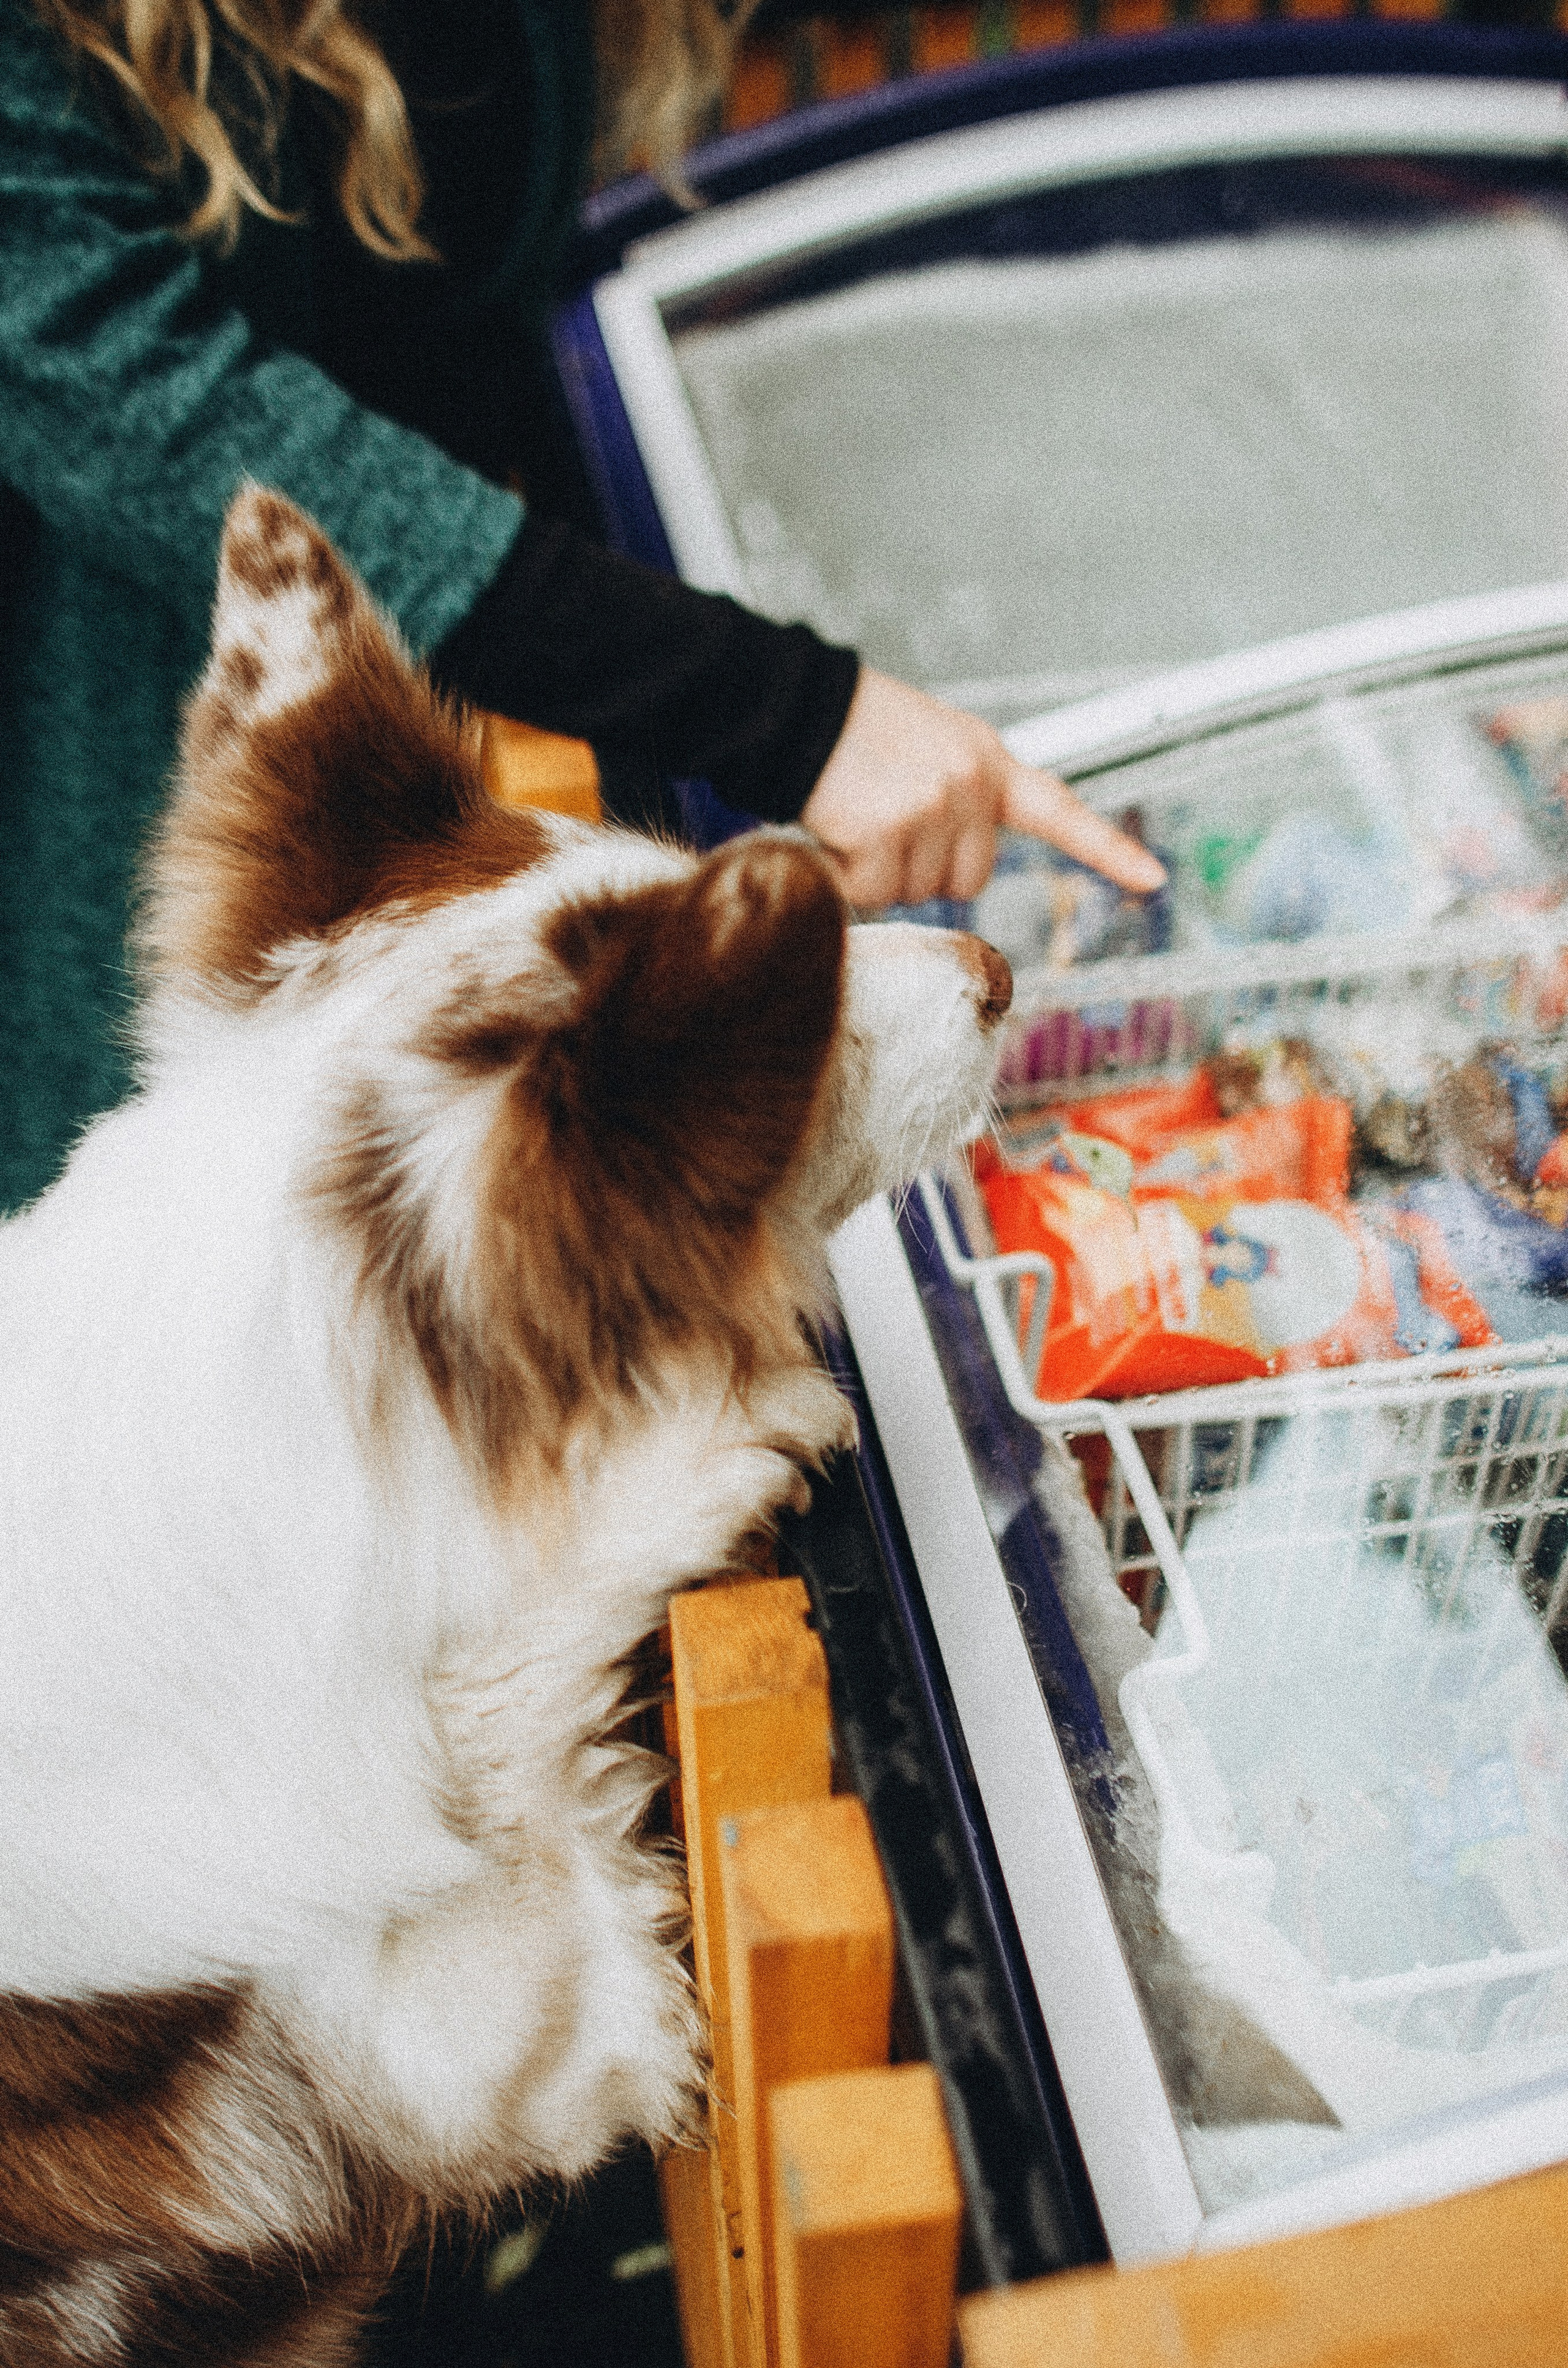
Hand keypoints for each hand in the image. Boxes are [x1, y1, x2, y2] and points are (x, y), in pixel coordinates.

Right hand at [798, 667, 1165, 908]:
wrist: (796, 709)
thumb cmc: (855, 733)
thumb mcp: (932, 746)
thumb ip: (964, 795)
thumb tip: (962, 870)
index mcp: (989, 761)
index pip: (1060, 811)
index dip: (1106, 851)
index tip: (1153, 880)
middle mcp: (971, 785)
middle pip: (967, 881)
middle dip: (923, 869)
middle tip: (884, 822)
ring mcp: (932, 807)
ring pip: (917, 892)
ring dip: (879, 872)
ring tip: (856, 816)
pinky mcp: (886, 830)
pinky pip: (871, 893)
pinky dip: (845, 877)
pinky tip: (834, 830)